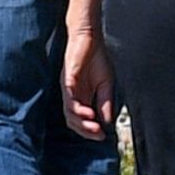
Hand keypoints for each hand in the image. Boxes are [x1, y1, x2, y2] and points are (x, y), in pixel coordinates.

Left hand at [61, 23, 114, 139]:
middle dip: (85, 131)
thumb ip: (106, 103)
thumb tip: (107, 123)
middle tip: (98, 135)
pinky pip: (69, 97)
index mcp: (82, 98)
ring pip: (69, 112)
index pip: (81, 121)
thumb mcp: (107, 85)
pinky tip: (88, 112)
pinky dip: (78, 107)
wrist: (89, 38)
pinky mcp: (67, 79)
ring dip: (82, 122)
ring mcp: (69, 88)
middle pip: (73, 121)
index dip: (90, 131)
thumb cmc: (97, 59)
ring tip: (93, 127)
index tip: (102, 136)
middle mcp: (73, 96)